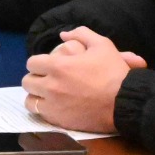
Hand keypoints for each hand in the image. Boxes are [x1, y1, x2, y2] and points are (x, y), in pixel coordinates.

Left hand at [21, 26, 142, 133]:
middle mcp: (51, 85)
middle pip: (28, 81)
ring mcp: (54, 105)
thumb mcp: (102, 45)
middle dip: (35, 79)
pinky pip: (40, 114)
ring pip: (30, 100)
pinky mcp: (59, 120)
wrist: (126, 102)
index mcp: (58, 66)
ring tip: (46, 94)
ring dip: (36, 95)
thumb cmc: (114, 73)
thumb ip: (81, 33)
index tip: (47, 66)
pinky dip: (43, 109)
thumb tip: (63, 34)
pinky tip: (53, 106)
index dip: (39, 63)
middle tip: (46, 80)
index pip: (32, 63)